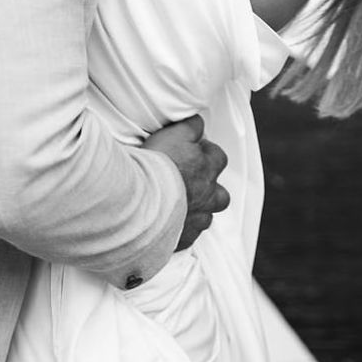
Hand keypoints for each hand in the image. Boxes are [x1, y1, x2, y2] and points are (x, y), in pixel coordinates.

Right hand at [142, 114, 229, 250]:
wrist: (140, 201)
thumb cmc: (156, 165)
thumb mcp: (173, 134)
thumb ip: (189, 127)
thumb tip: (199, 122)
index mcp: (205, 169)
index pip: (217, 157)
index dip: (206, 153)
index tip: (193, 151)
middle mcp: (206, 196)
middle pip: (221, 195)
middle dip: (210, 189)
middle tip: (191, 183)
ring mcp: (196, 219)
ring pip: (206, 218)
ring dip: (198, 212)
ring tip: (180, 207)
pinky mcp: (182, 239)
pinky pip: (188, 236)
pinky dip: (181, 231)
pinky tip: (168, 226)